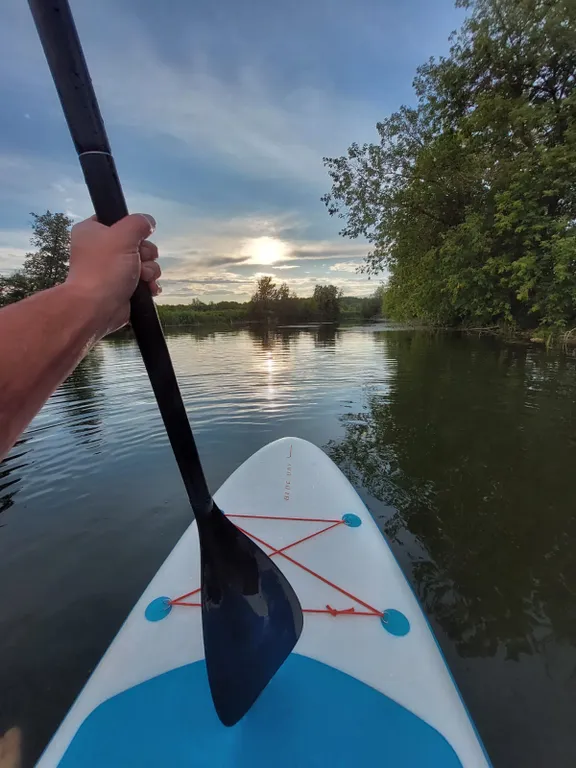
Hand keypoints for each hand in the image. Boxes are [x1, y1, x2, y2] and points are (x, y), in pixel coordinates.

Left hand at [65, 213, 160, 332]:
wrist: (97, 308)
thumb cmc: (105, 269)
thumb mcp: (123, 235)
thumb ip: (138, 223)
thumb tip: (148, 222)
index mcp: (92, 231)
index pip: (117, 220)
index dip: (132, 228)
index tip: (135, 237)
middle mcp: (100, 249)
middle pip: (136, 242)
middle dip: (145, 253)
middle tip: (140, 259)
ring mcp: (112, 269)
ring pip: (143, 262)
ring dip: (150, 270)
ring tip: (143, 278)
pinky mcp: (122, 286)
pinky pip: (144, 279)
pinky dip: (149, 283)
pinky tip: (149, 288)